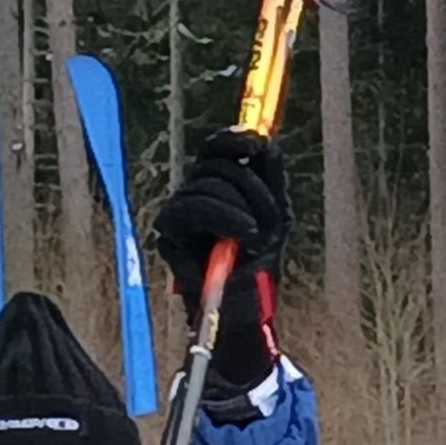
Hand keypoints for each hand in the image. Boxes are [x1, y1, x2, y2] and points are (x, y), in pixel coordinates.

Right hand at [148, 130, 288, 387]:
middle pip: (216, 164)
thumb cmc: (259, 261)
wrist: (245, 305)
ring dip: (242, 207)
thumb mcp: (276, 213)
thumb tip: (265, 139)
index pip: (216, 147)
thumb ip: (269, 176)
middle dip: (252, 188)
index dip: (234, 139)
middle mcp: (194, 192)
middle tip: (267, 221)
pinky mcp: (170, 232)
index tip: (256, 142)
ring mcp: (179, 211)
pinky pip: (194, 207)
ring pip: (208, 183)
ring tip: (255, 234)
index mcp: (219, 184)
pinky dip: (224, 217)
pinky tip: (243, 234)